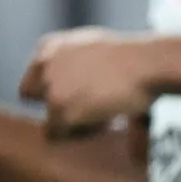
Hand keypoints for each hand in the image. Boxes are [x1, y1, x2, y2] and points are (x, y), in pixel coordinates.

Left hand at [22, 28, 160, 140]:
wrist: (148, 63)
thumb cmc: (136, 57)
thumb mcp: (97, 47)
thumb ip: (76, 62)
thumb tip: (74, 83)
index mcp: (50, 46)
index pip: (34, 74)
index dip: (57, 89)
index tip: (86, 93)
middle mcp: (44, 64)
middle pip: (32, 96)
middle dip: (57, 104)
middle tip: (90, 109)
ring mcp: (50, 87)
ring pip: (48, 118)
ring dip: (76, 122)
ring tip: (109, 116)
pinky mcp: (60, 109)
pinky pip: (58, 135)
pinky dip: (84, 134)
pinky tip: (110, 122)